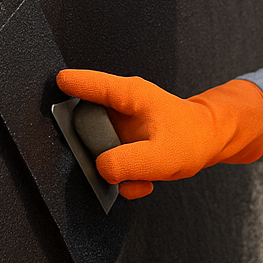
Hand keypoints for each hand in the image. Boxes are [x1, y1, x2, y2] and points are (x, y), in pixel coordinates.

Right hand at [55, 71, 262, 199]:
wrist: (206, 144)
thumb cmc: (190, 139)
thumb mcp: (161, 156)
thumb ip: (127, 162)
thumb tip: (100, 168)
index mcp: (130, 96)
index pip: (94, 85)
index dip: (73, 83)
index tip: (55, 83)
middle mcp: (120, 107)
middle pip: (83, 122)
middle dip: (93, 150)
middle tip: (114, 162)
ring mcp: (117, 125)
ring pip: (94, 149)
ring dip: (114, 170)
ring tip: (140, 175)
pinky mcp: (119, 141)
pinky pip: (108, 162)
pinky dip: (124, 178)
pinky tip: (144, 179)